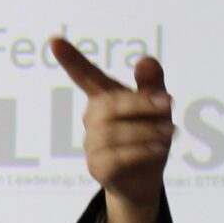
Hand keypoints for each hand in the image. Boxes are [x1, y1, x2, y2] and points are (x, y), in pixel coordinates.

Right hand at [50, 38, 172, 222]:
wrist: (144, 180)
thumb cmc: (148, 136)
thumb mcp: (157, 108)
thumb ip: (152, 84)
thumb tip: (146, 60)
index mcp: (104, 97)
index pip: (85, 75)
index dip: (71, 60)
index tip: (55, 42)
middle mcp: (93, 118)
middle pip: (111, 105)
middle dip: (140, 103)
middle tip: (168, 104)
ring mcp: (92, 144)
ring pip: (115, 132)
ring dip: (146, 130)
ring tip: (168, 132)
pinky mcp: (98, 167)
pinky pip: (118, 156)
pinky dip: (140, 151)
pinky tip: (157, 149)